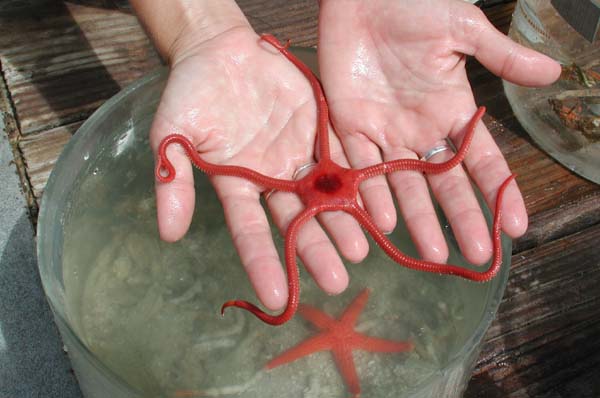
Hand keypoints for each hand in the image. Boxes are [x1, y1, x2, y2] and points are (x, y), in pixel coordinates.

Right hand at [149, 27, 368, 310]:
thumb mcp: (172, 136)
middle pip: (296, 220)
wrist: (221, 48)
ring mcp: (298, 155)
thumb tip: (167, 234)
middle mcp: (272, 178)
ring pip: (323, 195)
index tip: (278, 297)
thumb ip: (173, 181)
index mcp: (238, 185)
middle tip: (337, 279)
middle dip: (315, 250)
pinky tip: (374, 203)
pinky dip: (356, 180)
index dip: (263, 263)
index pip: (251, 232)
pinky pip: (341, 157)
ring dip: (341, 223)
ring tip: (360, 250)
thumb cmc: (190, 91)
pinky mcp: (320, 130)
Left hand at [317, 0, 560, 263]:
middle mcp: (420, 130)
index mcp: (452, 110)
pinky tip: (382, 223)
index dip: (499, 192)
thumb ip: (501, 55)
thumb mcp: (463, 29)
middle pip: (444, 184)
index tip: (516, 226)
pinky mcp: (349, 126)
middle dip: (461, 219)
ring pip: (403, 185)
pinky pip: (361, 167)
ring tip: (430, 254)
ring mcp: (385, 132)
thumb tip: (555, 72)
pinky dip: (371, 194)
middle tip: (476, 256)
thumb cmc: (415, 5)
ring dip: (417, 219)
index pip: (482, 160)